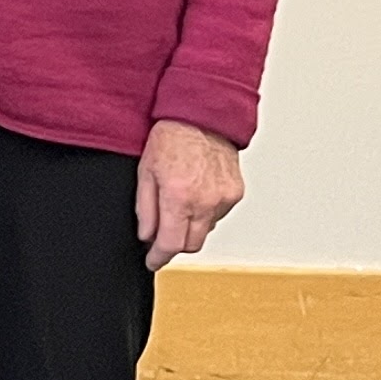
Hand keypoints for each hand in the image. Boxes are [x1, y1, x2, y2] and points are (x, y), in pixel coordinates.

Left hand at [135, 119, 242, 269]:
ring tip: (179, 204)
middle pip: (191, 245)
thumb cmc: (171, 139)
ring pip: (206, 230)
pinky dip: (205, 213)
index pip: (171, 243)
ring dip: (191, 227)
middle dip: (174, 245)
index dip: (159, 257)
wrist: (202, 118)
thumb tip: (146, 235)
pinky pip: (218, 215)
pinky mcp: (235, 193)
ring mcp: (224, 198)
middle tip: (161, 235)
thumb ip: (145, 209)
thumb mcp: (145, 172)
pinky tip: (196, 194)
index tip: (152, 261)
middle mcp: (205, 201)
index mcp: (179, 196)